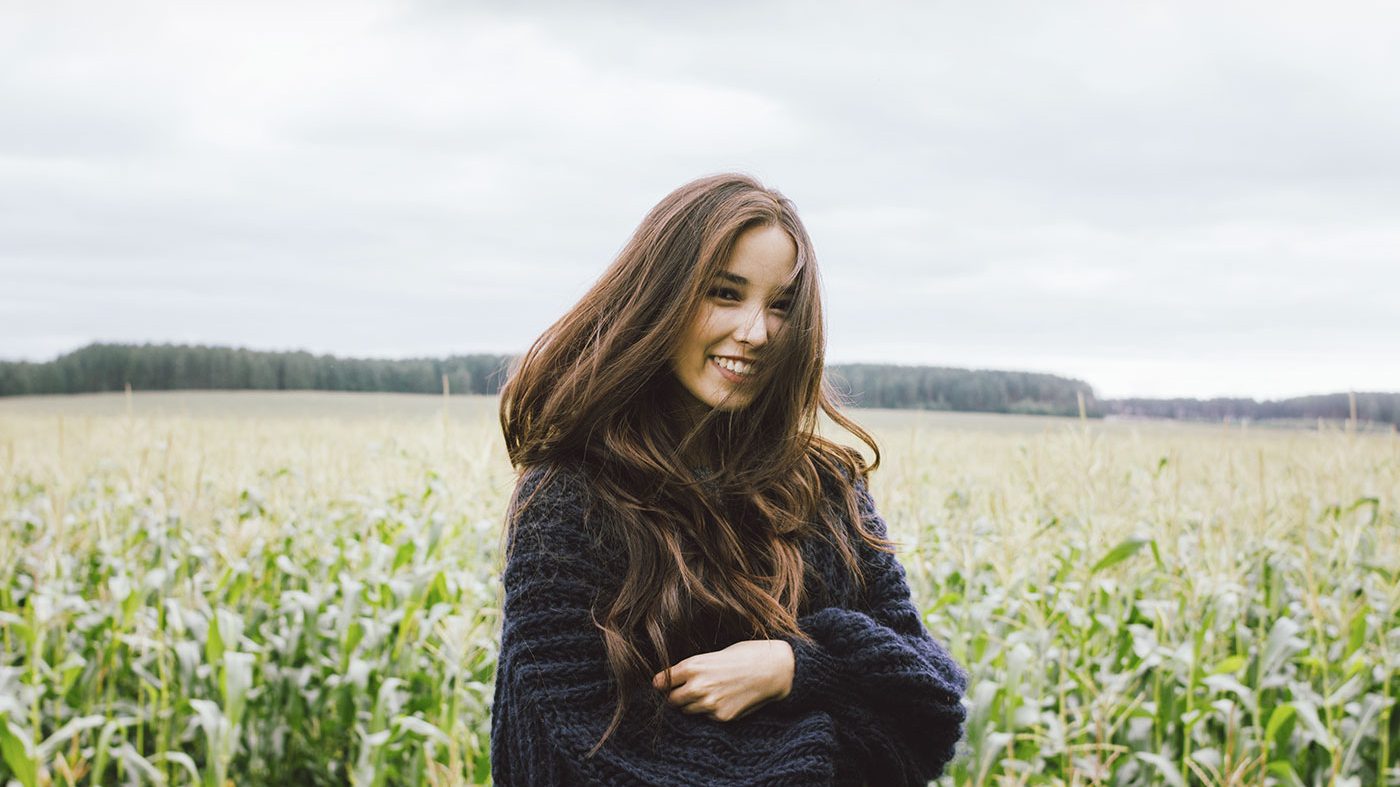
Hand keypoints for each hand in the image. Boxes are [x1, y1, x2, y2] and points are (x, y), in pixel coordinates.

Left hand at [652, 639, 794, 721]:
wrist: (774, 669)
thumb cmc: (745, 654)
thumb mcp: (714, 654)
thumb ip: (694, 668)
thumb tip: (676, 679)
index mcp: (692, 666)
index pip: (661, 682)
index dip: (662, 683)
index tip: (663, 684)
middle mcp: (697, 686)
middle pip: (671, 700)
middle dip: (675, 696)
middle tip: (685, 691)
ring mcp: (709, 704)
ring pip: (687, 711)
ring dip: (692, 705)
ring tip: (708, 694)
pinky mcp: (721, 717)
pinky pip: (706, 717)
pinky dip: (710, 711)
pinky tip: (724, 699)